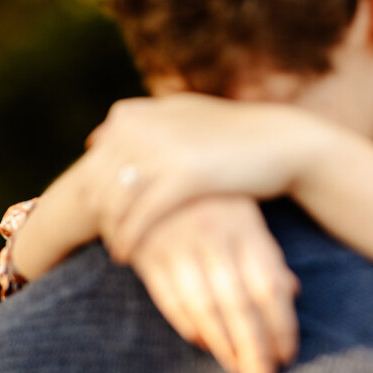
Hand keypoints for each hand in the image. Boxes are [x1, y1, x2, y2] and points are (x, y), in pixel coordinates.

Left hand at [87, 95, 325, 262]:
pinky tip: (127, 256)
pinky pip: (141, 216)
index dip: (91, 198)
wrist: (280, 142)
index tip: (100, 221)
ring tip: (116, 251)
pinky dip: (128, 239)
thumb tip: (94, 139)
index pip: (92, 165)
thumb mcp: (179, 117)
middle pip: (97, 185)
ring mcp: (162, 150)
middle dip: (96, 218)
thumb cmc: (229, 135)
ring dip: (109, 231)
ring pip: (114, 202)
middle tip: (101, 244)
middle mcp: (141, 128)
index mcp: (133, 115)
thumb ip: (136, 124)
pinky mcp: (186, 176)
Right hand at [123, 195, 299, 372]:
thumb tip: (292, 293)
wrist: (149, 167)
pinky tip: (206, 344)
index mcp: (244, 225)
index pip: (269, 287)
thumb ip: (266, 254)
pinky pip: (171, 301)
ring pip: (205, 308)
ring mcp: (178, 245)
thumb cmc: (212, 198)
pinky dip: (189, 327)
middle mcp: (212, 235)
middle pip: (240, 304)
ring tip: (239, 369)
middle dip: (255, 348)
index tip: (288, 355)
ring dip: (224, 345)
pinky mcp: (148, 255)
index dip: (281, 326)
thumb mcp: (245, 215)